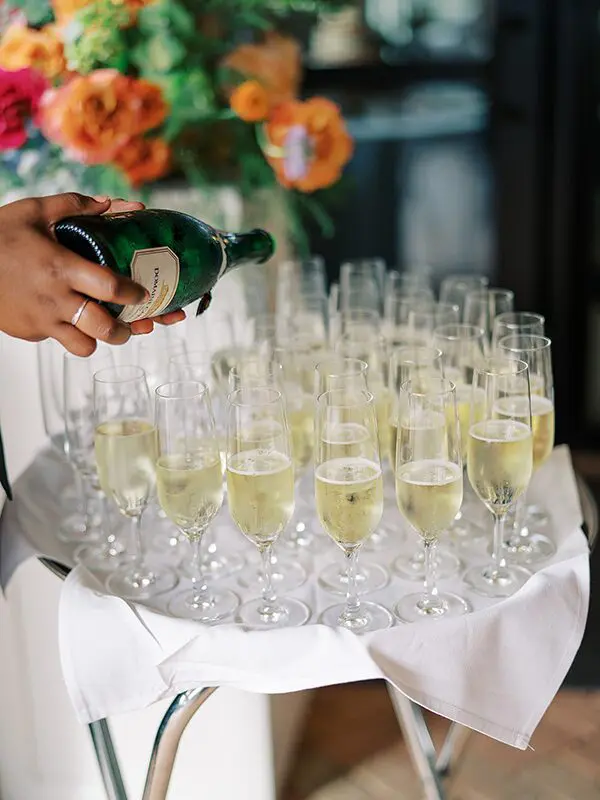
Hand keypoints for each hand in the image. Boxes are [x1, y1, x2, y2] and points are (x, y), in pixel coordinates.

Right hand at [0, 192, 182, 355]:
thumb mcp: (35, 211)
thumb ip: (78, 206)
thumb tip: (116, 204)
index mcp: (60, 267)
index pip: (110, 287)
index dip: (135, 294)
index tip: (144, 293)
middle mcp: (54, 299)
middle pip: (104, 328)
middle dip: (126, 330)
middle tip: (133, 324)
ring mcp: (41, 320)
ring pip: (84, 346)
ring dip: (99, 339)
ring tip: (104, 328)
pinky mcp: (29, 332)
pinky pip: (58, 340)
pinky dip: (69, 334)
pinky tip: (72, 319)